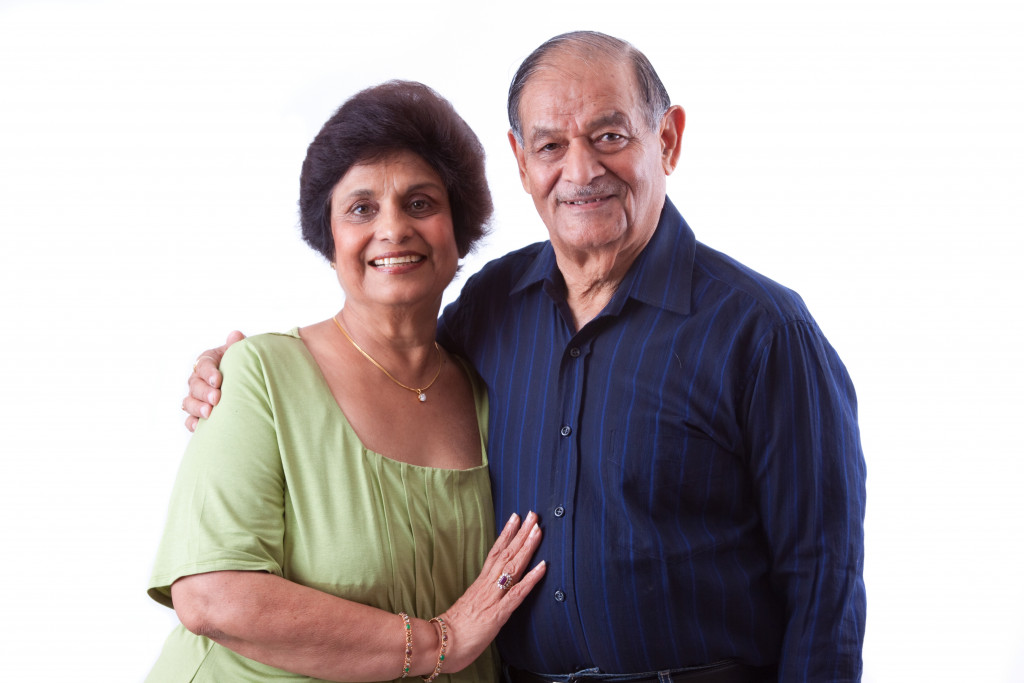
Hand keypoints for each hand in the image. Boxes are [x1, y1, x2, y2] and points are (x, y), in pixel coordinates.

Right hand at [182, 331, 245, 431]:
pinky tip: (199, 427)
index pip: (203, 364)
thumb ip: (238, 346)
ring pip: (189, 402)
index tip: (218, 380)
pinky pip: (189, 420)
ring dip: (197, 407)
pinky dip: (192, 424)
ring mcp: (196, 397)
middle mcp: (198, 379)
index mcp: (208, 361)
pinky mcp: (197, 414)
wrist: (247, 385)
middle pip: (195, 385)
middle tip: (217, 398)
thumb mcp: (241, 355)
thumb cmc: (242, 367)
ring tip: (209, 413)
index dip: (208, 372)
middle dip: (205, 392)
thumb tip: (236, 335)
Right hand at [438, 511, 545, 673]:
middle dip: (521, 533)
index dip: (506, 535)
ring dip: (527, 547)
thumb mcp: (466, 609)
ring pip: (512, 567)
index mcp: (479, 585)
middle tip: (533, 514)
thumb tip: (485, 596)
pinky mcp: (497, 614)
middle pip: (506, 554)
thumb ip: (477, 599)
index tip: (516, 518)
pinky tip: (543, 566)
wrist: (439, 646)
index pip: (495, 553)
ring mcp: (492, 598)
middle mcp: (486, 586)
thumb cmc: (451, 633)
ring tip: (538, 530)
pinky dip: (531, 579)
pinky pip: (517, 593)